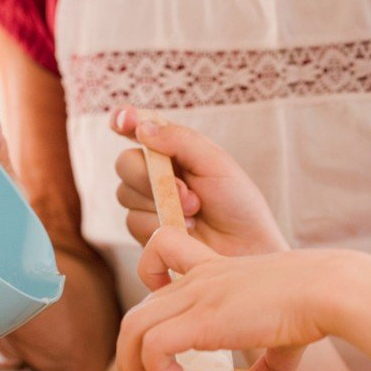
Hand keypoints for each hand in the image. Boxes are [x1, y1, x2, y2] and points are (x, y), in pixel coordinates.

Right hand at [112, 106, 288, 257]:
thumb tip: (142, 128)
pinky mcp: (146, 232)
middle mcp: (157, 174)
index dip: (124, 121)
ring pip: (125, 194)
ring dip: (162, 204)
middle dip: (149, 176)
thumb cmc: (238, 204)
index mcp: (174, 150)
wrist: (246, 249)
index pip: (140, 129)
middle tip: (187, 193)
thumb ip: (181, 142)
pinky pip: (133, 222)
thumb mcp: (217, 164)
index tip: (124, 121)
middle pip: (125, 163)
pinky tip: (187, 232)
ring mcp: (149, 203)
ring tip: (196, 213)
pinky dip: (160, 225)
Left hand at [116, 227, 350, 370]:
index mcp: (216, 269)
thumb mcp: (284, 334)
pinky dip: (153, 367)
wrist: (328, 289)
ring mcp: (199, 297)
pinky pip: (153, 344)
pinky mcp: (203, 320)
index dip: (148, 276)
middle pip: (138, 307)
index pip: (163, 247)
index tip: (162, 316)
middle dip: (131, 349)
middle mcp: (201, 279)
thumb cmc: (315, 302)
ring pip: (133, 325)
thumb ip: (269, 365)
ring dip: (132, 363)